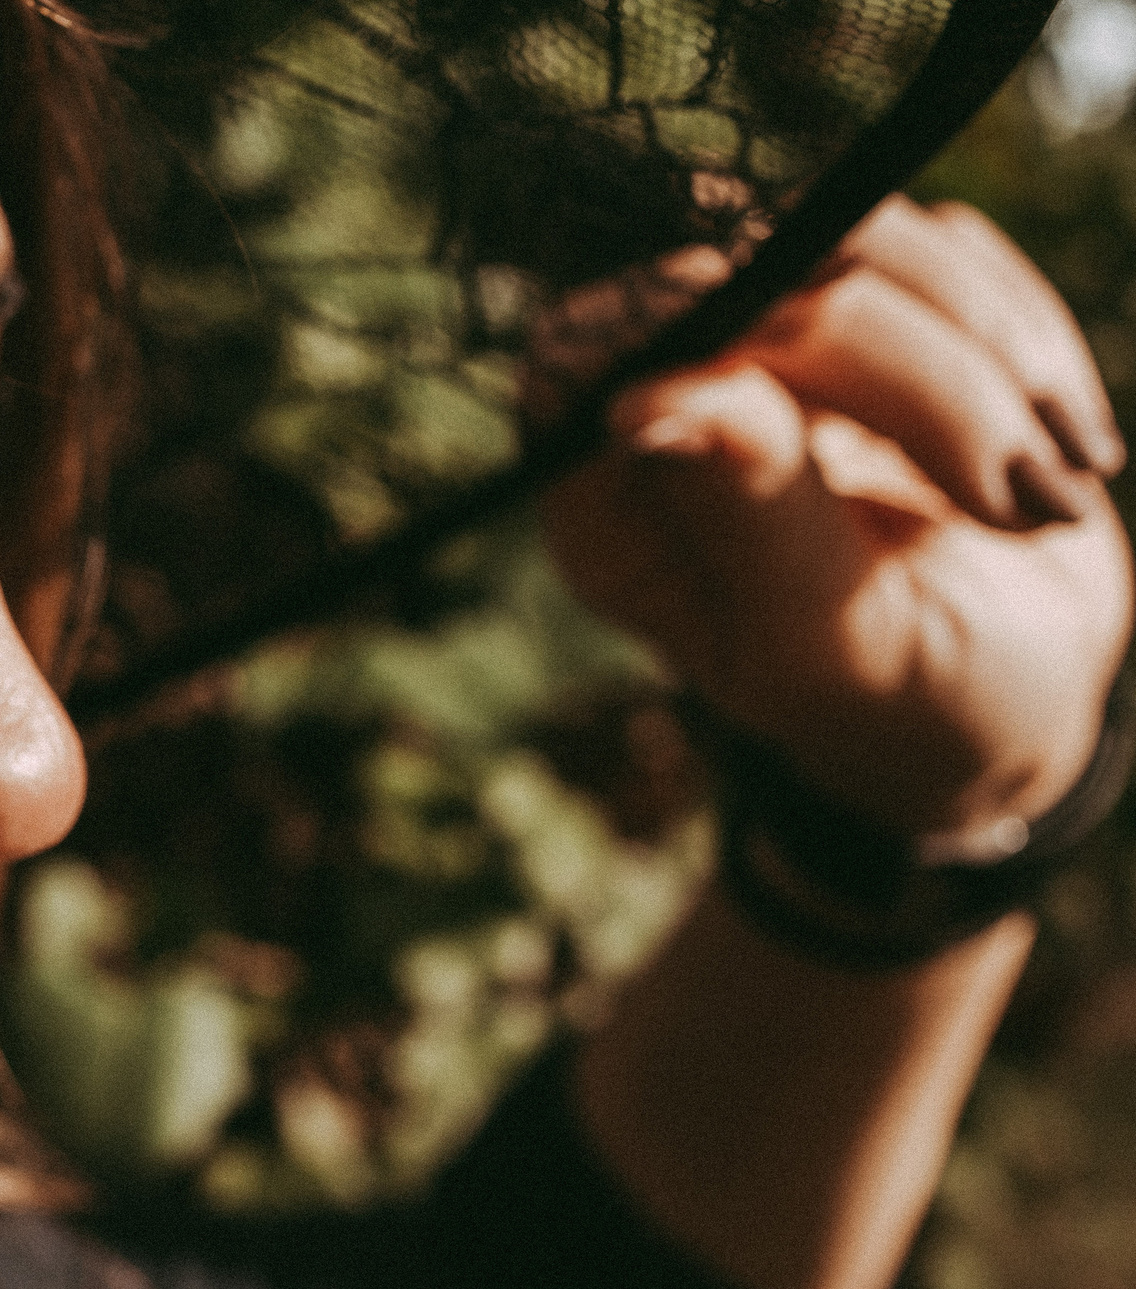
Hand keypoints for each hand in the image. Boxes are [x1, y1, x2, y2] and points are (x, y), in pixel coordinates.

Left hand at [543, 196, 1133, 844]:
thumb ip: (745, 509)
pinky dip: (1025, 338)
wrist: (1009, 688)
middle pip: (756, 278)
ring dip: (990, 349)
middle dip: (916, 374)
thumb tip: (647, 398)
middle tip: (1009, 491)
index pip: (591, 352)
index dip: (700, 326)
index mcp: (608, 502)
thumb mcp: (824, 636)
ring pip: (861, 237)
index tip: (834, 398)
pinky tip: (1053, 439)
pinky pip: (946, 247)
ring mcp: (770, 339)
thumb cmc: (898, 695)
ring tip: (1049, 479)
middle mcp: (666, 404)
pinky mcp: (869, 298)